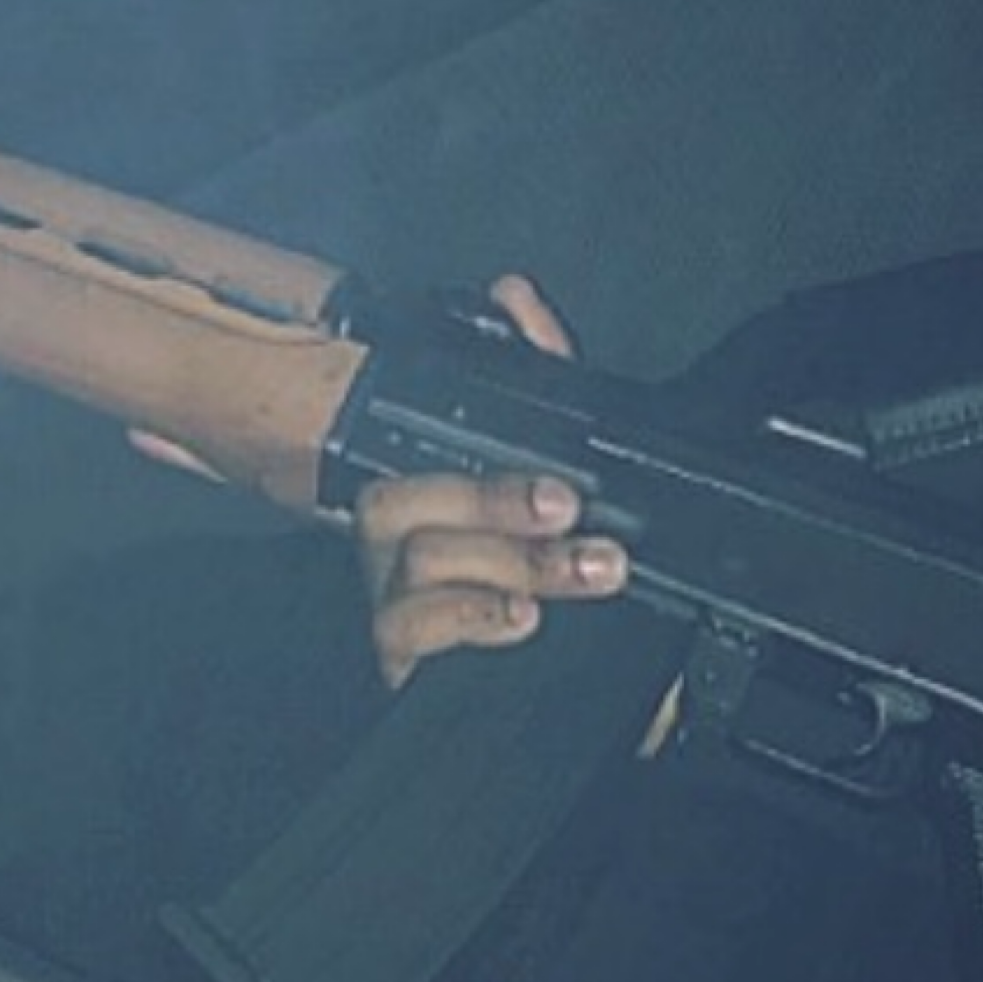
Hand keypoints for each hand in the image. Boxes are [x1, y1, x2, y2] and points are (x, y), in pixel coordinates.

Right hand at [354, 275, 629, 689]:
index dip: (475, 438)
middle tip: (568, 510)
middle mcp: (399, 544)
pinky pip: (406, 636)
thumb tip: (513, 292)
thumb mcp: (561, 467)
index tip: (557, 472)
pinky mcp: (402, 667)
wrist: (581, 690)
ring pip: (411, 567)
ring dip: (506, 561)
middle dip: (486, 500)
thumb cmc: (551, 566)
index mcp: (432, 489)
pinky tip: (522, 620)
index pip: (424, 443)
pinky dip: (467, 619)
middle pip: (395, 505)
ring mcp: (395, 606)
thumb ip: (544, 370)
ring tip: (588, 570)